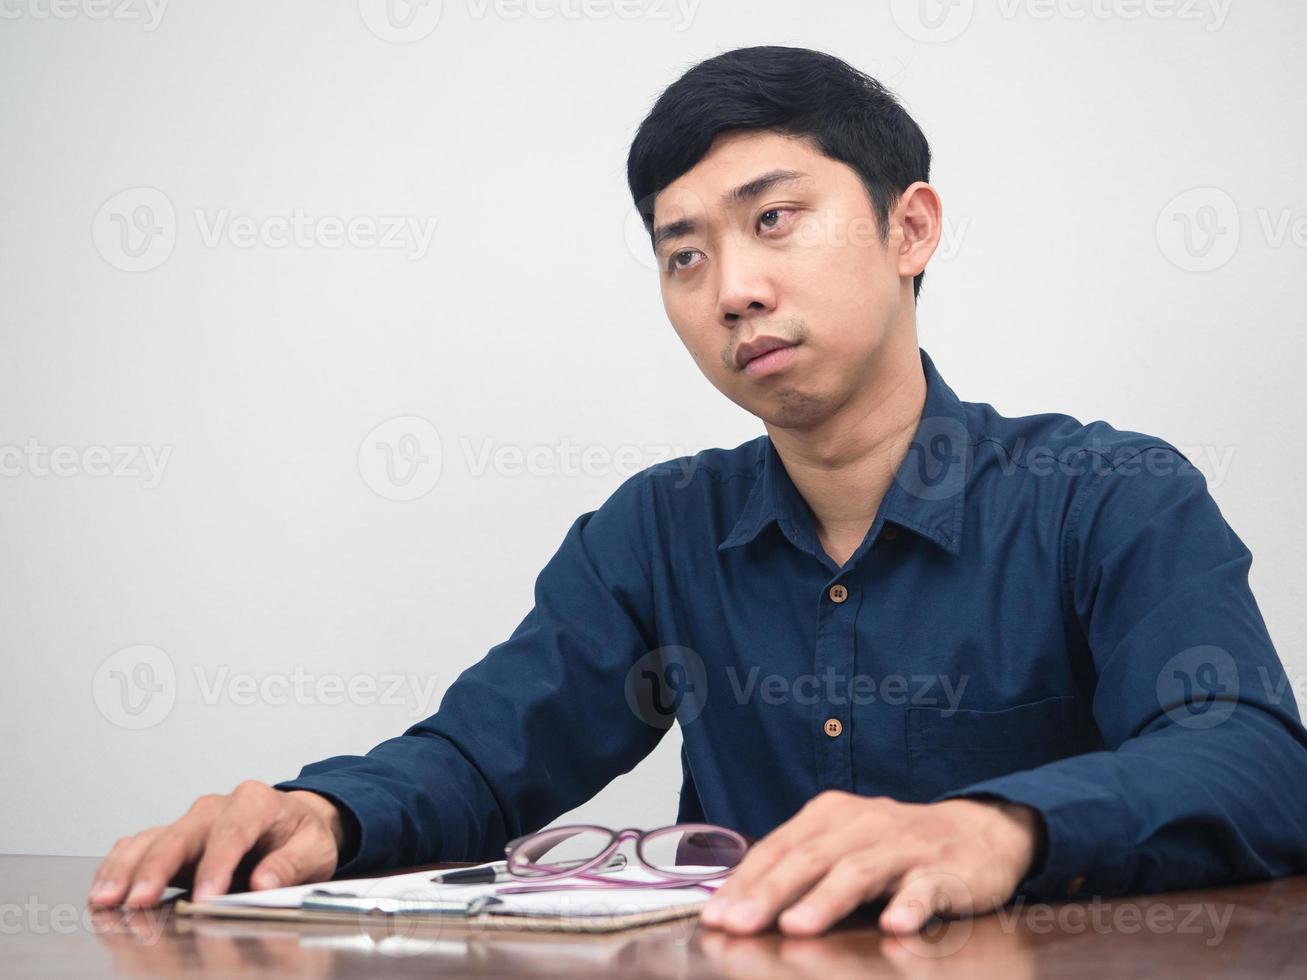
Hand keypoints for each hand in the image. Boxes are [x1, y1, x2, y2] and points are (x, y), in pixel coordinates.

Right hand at [87, 782, 349, 908]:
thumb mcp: (314, 848)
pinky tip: (104, 889)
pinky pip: (139, 845)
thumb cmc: (302, 835)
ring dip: (128, 869)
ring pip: (152, 839)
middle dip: (158, 868)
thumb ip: (289, 864)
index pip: (232, 832)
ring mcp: (191, 822)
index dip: (217, 866)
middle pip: (182, 834)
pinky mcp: (174, 839)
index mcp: (257, 802)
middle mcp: (218, 808)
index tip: (207, 897)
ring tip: (107, 899)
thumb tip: (263, 883)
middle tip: (140, 900)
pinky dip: (119, 866)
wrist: (294, 822)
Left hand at [701, 791, 1043, 936]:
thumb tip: (738, 904)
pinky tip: (894, 924)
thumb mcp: (842, 844)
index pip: (777, 848)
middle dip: (769, 894)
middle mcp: (862, 824)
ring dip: (825, 899)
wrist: (979, 831)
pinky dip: (909, 905)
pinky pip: (925, 888)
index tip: (715, 915)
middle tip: (738, 924)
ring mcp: (903, 847)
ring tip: (796, 926)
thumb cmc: (894, 846)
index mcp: (829, 816)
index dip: (744, 882)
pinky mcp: (944, 870)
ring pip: (858, 872)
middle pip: (808, 859)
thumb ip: (799, 868)